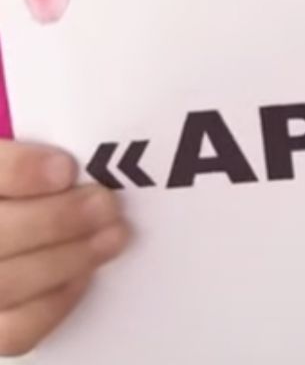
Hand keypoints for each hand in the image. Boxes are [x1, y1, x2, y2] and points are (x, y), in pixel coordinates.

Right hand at [0, 141, 127, 355]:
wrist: (13, 236)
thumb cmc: (20, 191)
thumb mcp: (16, 158)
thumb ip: (31, 153)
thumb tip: (72, 163)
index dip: (20, 171)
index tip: (66, 169)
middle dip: (56, 220)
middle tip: (106, 204)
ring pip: (5, 284)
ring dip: (67, 259)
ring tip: (113, 235)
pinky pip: (15, 331)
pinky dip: (55, 303)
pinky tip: (84, 274)